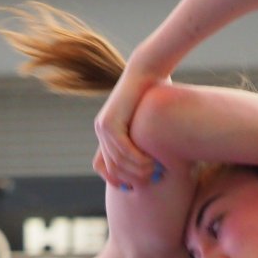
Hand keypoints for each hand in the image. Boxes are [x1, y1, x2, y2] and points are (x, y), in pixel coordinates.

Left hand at [92, 61, 166, 189]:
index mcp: (107, 131)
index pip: (103, 166)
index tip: (135, 187)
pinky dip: (137, 160)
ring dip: (138, 171)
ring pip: (118, 161)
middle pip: (112, 167)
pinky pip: (123, 150)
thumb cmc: (154, 92)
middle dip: (132, 178)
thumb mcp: (148, 121)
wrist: (148, 70)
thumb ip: (146, 140)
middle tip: (152, 181)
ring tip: (156, 172)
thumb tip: (156, 160)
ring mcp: (103, 126)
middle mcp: (101, 129)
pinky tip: (151, 162)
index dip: (117, 179)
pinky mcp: (110, 122)